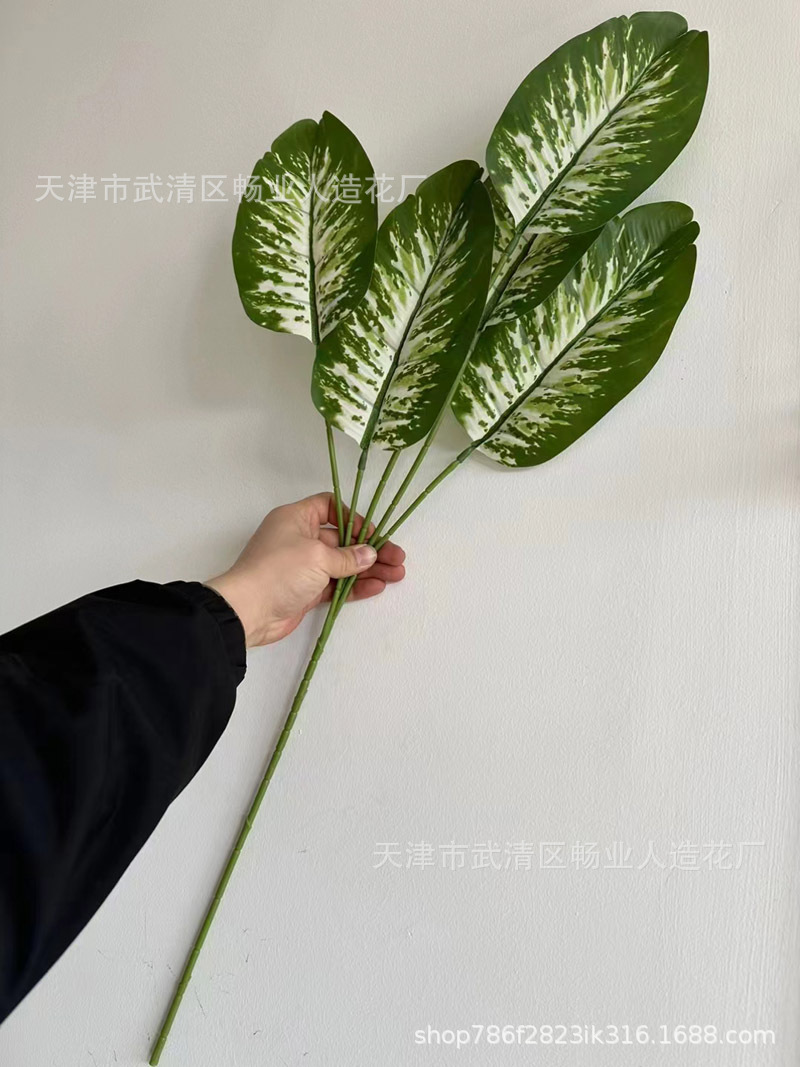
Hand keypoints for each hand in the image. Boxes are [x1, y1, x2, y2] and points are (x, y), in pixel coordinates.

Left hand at [206, 492, 405, 646]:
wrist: (248, 611)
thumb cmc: (278, 571)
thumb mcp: (317, 557)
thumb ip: (347, 556)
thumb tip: (369, 554)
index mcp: (296, 518)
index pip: (329, 506)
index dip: (352, 517)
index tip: (371, 533)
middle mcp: (300, 539)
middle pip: (342, 539)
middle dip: (370, 548)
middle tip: (397, 557)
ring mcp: (303, 567)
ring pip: (342, 564)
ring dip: (368, 569)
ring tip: (396, 574)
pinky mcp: (306, 591)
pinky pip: (336, 584)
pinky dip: (355, 585)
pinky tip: (377, 586)